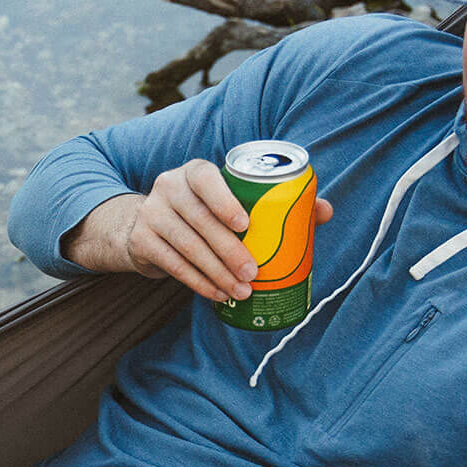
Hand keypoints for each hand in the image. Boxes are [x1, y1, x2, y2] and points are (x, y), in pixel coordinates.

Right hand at [67, 162, 333, 303]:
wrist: (146, 225)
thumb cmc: (205, 211)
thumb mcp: (230, 199)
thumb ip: (277, 202)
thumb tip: (325, 210)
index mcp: (194, 171)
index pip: (207, 179)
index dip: (225, 200)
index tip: (246, 224)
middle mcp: (168, 187)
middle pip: (200, 221)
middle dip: (229, 251)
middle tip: (253, 274)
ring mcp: (151, 214)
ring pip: (187, 246)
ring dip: (216, 272)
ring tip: (240, 291)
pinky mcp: (141, 241)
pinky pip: (172, 265)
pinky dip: (197, 282)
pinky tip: (217, 295)